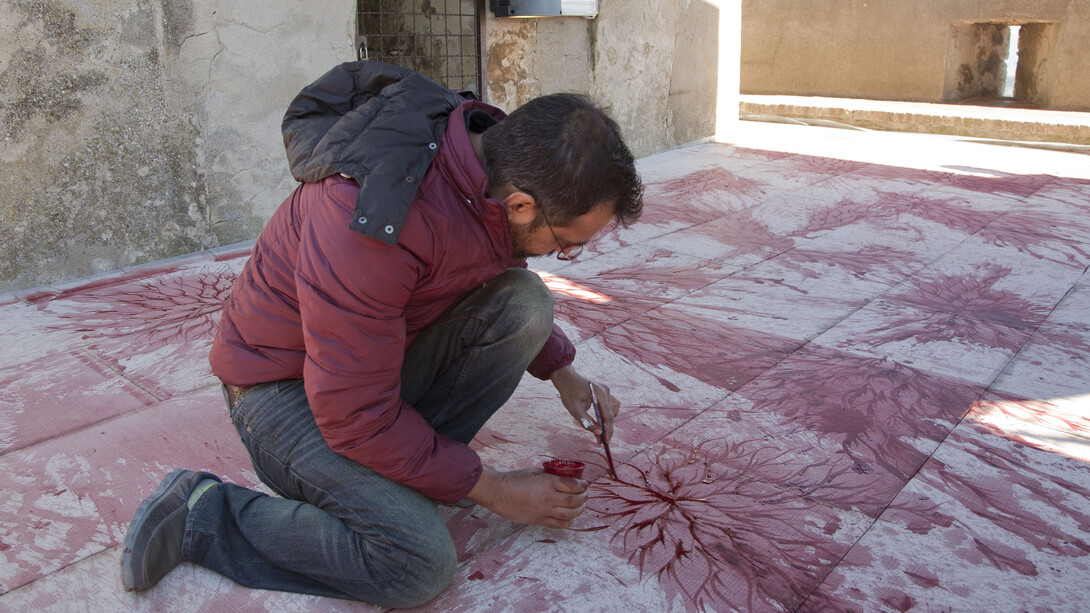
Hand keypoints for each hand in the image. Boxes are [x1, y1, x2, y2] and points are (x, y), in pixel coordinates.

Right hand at [466, 468, 587, 527]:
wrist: (498, 493)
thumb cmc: (515, 479)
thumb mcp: (536, 472)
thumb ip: (552, 477)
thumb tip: (567, 479)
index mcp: (547, 482)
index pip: (573, 485)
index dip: (582, 485)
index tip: (585, 484)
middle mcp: (547, 498)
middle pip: (574, 501)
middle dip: (584, 498)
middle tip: (586, 494)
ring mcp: (543, 511)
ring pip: (570, 514)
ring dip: (579, 510)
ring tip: (581, 505)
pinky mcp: (539, 521)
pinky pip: (559, 524)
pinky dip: (569, 521)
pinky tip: (570, 516)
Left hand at [549, 365, 619, 443]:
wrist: (566, 378)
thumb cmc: (569, 393)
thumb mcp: (575, 410)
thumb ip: (587, 422)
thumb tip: (599, 433)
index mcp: (600, 394)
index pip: (608, 416)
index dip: (608, 430)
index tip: (606, 441)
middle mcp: (606, 391)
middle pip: (611, 414)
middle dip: (607, 427)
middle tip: (600, 439)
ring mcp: (606, 390)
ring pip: (613, 409)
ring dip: (607, 420)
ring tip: (598, 428)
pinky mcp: (604, 392)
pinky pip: (609, 405)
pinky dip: (605, 413)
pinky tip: (597, 419)